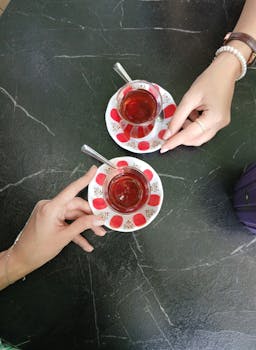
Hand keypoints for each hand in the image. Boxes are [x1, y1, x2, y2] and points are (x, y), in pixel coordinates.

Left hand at [7, 166, 104, 281]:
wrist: (22, 258)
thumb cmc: (38, 249)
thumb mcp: (64, 237)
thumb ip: (83, 225)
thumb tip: (97, 219)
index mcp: (51, 207)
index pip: (71, 190)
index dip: (84, 179)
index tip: (93, 170)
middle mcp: (49, 206)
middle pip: (76, 206)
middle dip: (90, 217)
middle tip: (102, 225)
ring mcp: (49, 212)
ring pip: (73, 215)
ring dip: (85, 225)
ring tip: (97, 234)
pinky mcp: (50, 218)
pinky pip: (67, 221)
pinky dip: (75, 231)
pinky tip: (85, 242)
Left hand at [160, 54, 237, 151]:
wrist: (224, 71)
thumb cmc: (210, 80)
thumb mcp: (189, 98)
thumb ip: (177, 117)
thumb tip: (168, 132)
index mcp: (214, 118)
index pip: (189, 135)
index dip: (174, 141)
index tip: (163, 147)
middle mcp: (219, 124)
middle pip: (196, 140)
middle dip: (181, 137)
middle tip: (169, 132)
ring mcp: (220, 124)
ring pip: (199, 137)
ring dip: (187, 131)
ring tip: (184, 115)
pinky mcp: (219, 121)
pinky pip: (203, 130)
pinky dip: (193, 126)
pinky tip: (191, 114)